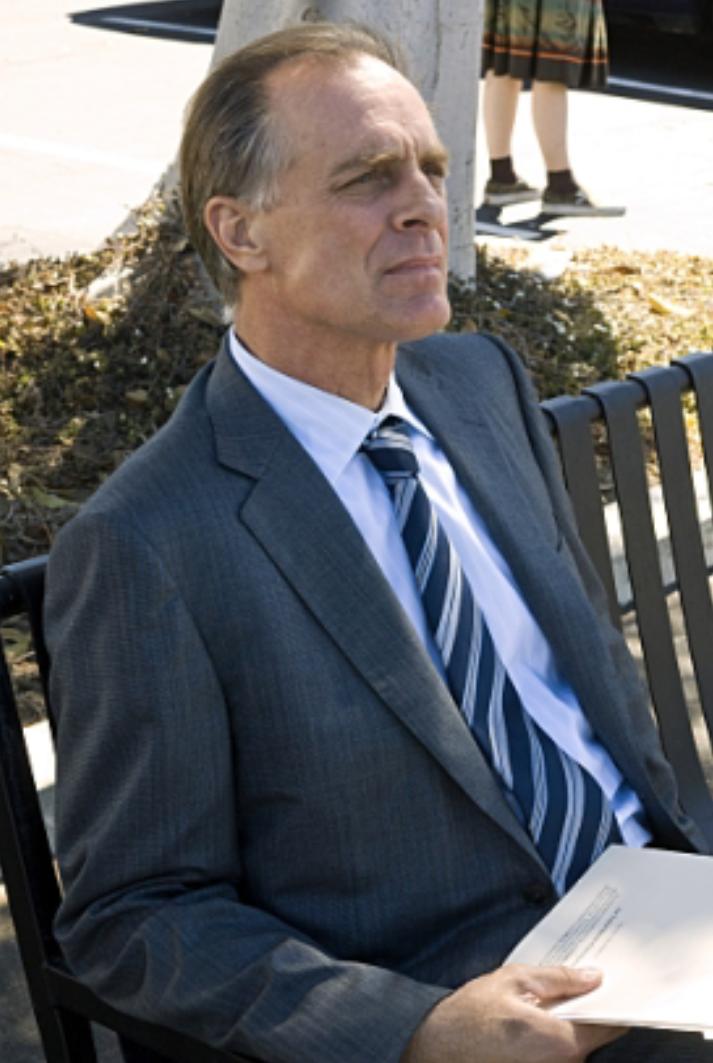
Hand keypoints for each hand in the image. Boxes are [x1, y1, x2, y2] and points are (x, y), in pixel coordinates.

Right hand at [401, 964, 625, 1062]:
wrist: (436, 1052)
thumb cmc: (469, 1018)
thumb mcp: (512, 981)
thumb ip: (558, 979)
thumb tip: (594, 976)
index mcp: (561, 1042)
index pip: (610, 1025)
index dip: (616, 1001)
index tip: (621, 982)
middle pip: (593, 1036)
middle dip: (588, 1008)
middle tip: (580, 980)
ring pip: (575, 1047)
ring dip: (570, 1024)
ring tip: (547, 1000)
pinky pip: (558, 1055)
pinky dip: (554, 1038)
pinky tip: (536, 1021)